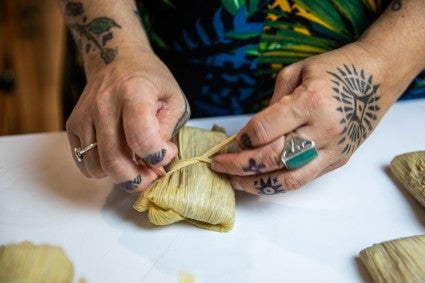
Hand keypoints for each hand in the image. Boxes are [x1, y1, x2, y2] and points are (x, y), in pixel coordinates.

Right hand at [66, 48, 189, 191]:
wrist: (116, 59)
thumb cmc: (150, 81)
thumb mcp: (174, 99)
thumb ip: (168, 129)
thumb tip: (156, 158)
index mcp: (134, 92)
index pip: (141, 138)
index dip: (157, 156)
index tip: (166, 153)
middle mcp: (104, 103)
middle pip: (114, 160)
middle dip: (137, 179)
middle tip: (152, 175)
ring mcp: (84, 114)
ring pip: (97, 166)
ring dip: (120, 175)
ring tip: (135, 164)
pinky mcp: (73, 124)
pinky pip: (84, 162)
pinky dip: (102, 169)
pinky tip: (118, 156)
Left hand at [211, 43, 402, 194]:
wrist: (378, 77)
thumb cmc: (336, 69)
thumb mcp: (297, 72)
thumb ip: (272, 102)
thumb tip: (252, 131)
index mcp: (310, 102)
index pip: (264, 129)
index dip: (241, 137)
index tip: (231, 140)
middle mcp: (322, 130)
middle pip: (271, 158)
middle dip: (239, 165)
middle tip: (219, 165)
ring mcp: (333, 149)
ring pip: (288, 179)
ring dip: (256, 184)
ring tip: (235, 181)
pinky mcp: (338, 160)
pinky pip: (304, 180)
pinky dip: (279, 184)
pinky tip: (261, 181)